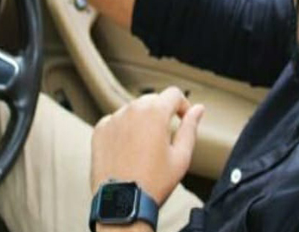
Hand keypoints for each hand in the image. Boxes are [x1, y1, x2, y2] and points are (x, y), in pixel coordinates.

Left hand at [91, 87, 204, 205]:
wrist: (122, 203)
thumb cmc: (154, 182)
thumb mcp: (181, 156)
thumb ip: (191, 127)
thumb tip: (198, 109)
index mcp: (155, 112)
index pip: (174, 93)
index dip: (183, 105)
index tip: (183, 119)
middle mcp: (133, 109)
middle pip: (153, 100)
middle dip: (162, 112)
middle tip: (165, 137)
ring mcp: (114, 119)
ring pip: (134, 110)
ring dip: (143, 120)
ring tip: (145, 147)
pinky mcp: (100, 130)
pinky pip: (116, 120)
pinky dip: (124, 129)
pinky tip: (128, 149)